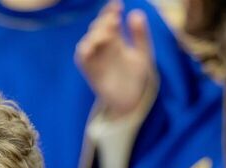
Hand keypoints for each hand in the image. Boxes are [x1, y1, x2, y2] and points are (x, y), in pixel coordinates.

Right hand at [75, 0, 154, 117]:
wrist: (132, 100)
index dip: (110, 11)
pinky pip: (82, 58)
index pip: (109, 20)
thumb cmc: (137, 77)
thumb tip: (135, 13)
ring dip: (94, 35)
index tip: (117, 6)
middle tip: (114, 20)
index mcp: (116, 40)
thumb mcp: (143, 53)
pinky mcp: (90, 71)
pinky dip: (84, 50)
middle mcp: (103, 47)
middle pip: (97, 28)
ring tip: (107, 34)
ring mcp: (96, 58)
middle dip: (103, 22)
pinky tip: (91, 46)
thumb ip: (140, 35)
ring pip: (88, 40)